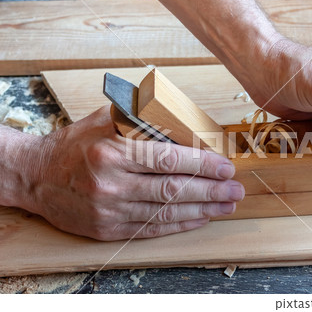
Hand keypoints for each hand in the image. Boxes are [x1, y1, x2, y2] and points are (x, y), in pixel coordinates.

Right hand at [29, 106, 243, 240]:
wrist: (38, 175)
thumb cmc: (76, 143)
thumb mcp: (108, 119)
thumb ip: (146, 120)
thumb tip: (189, 125)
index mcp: (113, 150)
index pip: (169, 160)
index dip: (203, 166)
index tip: (226, 168)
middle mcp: (112, 183)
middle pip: (173, 189)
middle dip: (211, 191)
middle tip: (236, 191)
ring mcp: (110, 210)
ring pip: (166, 213)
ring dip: (202, 210)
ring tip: (226, 206)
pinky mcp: (108, 230)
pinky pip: (151, 229)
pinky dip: (180, 225)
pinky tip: (200, 219)